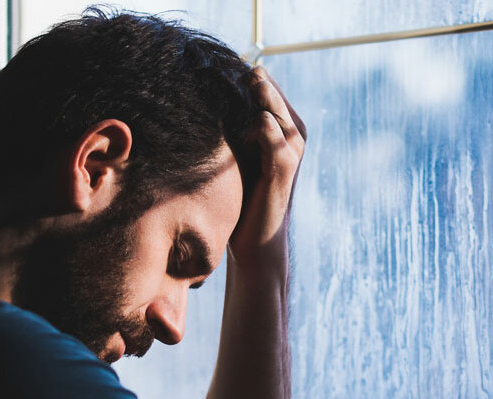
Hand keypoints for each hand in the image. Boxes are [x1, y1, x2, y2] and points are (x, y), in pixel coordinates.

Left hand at [229, 67, 306, 268]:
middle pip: (271, 93)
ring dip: (260, 94)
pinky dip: (262, 124)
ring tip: (244, 77)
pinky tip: (249, 116)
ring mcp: (291, 149)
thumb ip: (231, 129)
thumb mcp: (236, 156)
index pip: (265, 88)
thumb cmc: (242, 198)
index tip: (216, 63)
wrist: (255, 241)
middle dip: (250, 79)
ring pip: (275, 109)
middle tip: (224, 62)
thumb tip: (200, 101)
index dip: (242, 76)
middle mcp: (292, 134)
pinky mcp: (284, 166)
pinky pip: (274, 136)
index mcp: (282, 128)